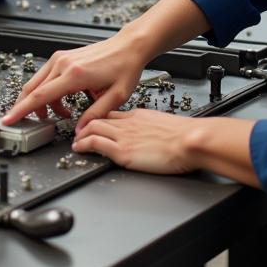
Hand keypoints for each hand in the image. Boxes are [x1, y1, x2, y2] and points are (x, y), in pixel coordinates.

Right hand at [1, 29, 147, 126]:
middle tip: (30, 124)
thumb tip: (78, 131)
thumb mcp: (116, 97)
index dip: (22, 110)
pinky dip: (48, 92)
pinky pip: (46, 77)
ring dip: (42, 103)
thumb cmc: (124, 68)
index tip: (9, 120)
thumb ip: (94, 115)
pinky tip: (63, 102)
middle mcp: (62, 63)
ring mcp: (60, 58)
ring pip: (37, 83)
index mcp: (74, 74)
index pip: (40, 96)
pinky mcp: (62, 57)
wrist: (128, 46)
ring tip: (62, 114)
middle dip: (28, 109)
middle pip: (32, 89)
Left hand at [71, 109, 196, 174]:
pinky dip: (84, 144)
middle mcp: (128, 123)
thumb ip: (152, 128)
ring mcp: (124, 136)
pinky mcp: (123, 151)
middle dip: (85, 125)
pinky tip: (79, 149)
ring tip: (75, 141)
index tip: (93, 123)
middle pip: (99, 118)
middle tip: (78, 132)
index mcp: (139, 116)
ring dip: (81, 135)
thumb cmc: (186, 136)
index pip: (113, 114)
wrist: (191, 140)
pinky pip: (96, 143)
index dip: (100, 119)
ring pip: (93, 128)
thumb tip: (152, 136)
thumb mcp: (164, 125)